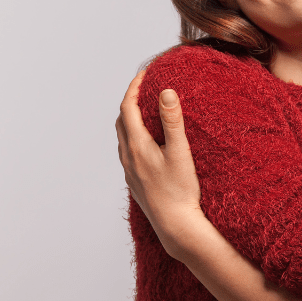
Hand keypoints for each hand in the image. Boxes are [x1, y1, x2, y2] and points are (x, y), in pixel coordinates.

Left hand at [115, 70, 204, 259]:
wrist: (175, 226)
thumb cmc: (180, 191)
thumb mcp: (180, 152)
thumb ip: (172, 121)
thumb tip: (165, 92)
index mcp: (136, 145)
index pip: (127, 107)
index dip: (134, 87)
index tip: (144, 74)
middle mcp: (128, 157)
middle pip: (121, 121)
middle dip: (130, 100)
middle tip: (145, 88)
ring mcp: (129, 171)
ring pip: (122, 137)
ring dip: (130, 120)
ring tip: (145, 111)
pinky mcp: (134, 182)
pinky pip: (127, 152)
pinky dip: (132, 137)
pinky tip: (147, 142)